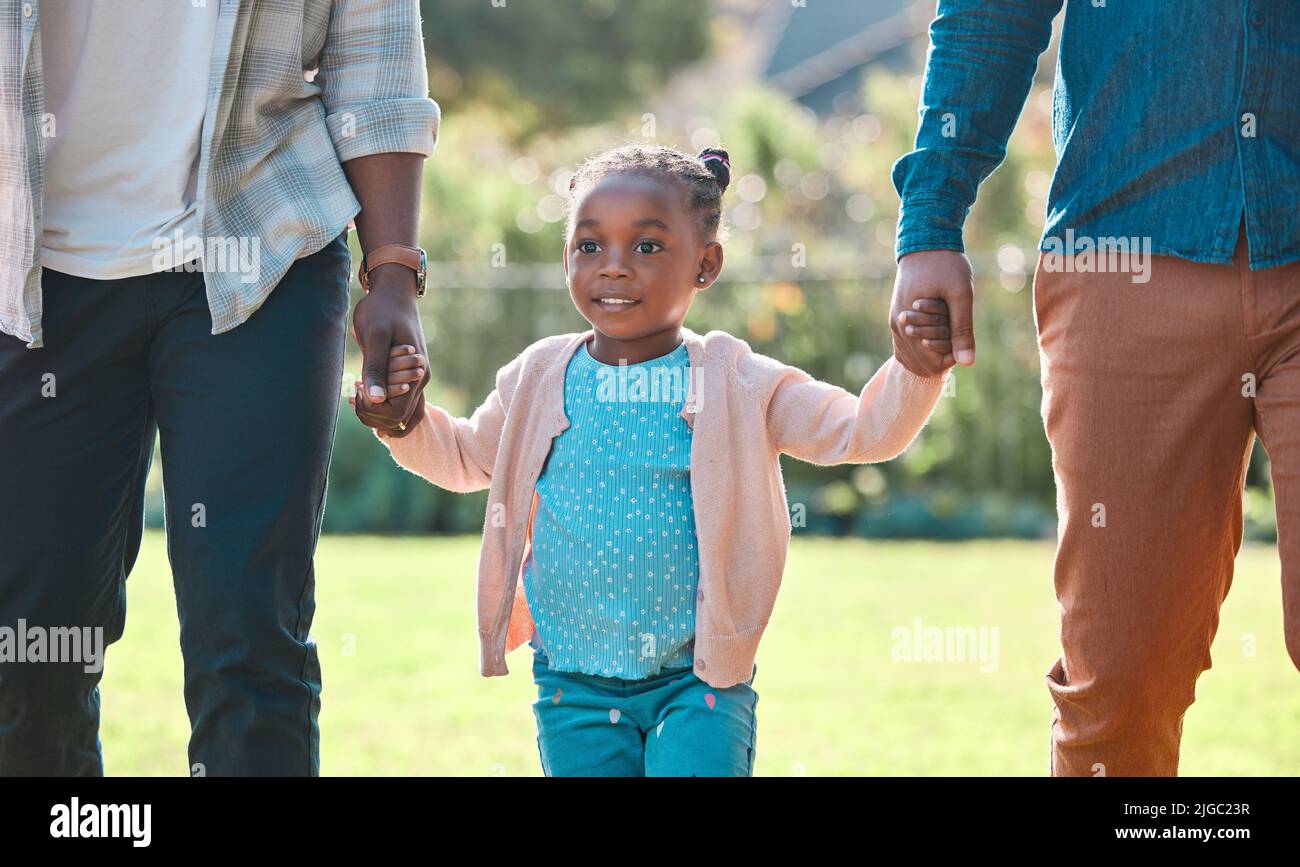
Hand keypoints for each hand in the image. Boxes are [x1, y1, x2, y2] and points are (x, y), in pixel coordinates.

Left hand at [351, 266, 429, 436]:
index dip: (372, 410)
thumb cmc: (382, 309)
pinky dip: (384, 407)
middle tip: (353, 392)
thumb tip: (376, 399)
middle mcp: (421, 381)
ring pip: (401, 415)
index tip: (356, 390)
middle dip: (372, 414)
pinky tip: (366, 395)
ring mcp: (417, 379)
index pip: (395, 413)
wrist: (394, 292)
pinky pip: (401, 402)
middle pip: (398, 419)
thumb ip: (376, 366)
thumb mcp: (375, 335)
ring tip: (357, 395)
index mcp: (416, 374)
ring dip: (377, 413)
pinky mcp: (410, 374)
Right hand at [890, 250, 975, 375]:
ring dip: (932, 347)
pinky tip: (936, 328)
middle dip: (941, 351)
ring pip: (912, 356)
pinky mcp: (898, 316)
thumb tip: (967, 363)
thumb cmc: (946, 264)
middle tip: (952, 322)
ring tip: (945, 322)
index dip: (951, 354)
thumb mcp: (961, 295)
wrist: (925, 240)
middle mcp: (898, 327)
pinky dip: (923, 343)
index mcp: (909, 324)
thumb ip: (962, 330)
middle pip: (920, 364)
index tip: (959, 329)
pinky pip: (907, 344)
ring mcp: (895, 322)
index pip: (931, 364)